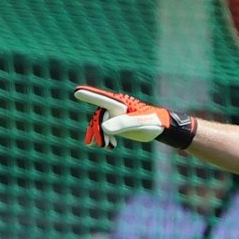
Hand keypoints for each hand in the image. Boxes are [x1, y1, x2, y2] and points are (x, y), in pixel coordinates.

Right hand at [72, 86, 195, 149]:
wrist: (161, 127)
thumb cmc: (153, 123)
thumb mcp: (140, 123)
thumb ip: (123, 124)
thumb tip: (104, 127)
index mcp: (120, 104)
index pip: (102, 99)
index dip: (89, 95)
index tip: (76, 92)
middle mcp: (116, 107)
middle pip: (99, 116)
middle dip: (97, 130)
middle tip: (102, 145)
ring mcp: (116, 115)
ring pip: (99, 123)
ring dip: (97, 134)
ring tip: (100, 146)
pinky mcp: (118, 123)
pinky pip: (104, 128)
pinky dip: (103, 137)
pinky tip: (110, 146)